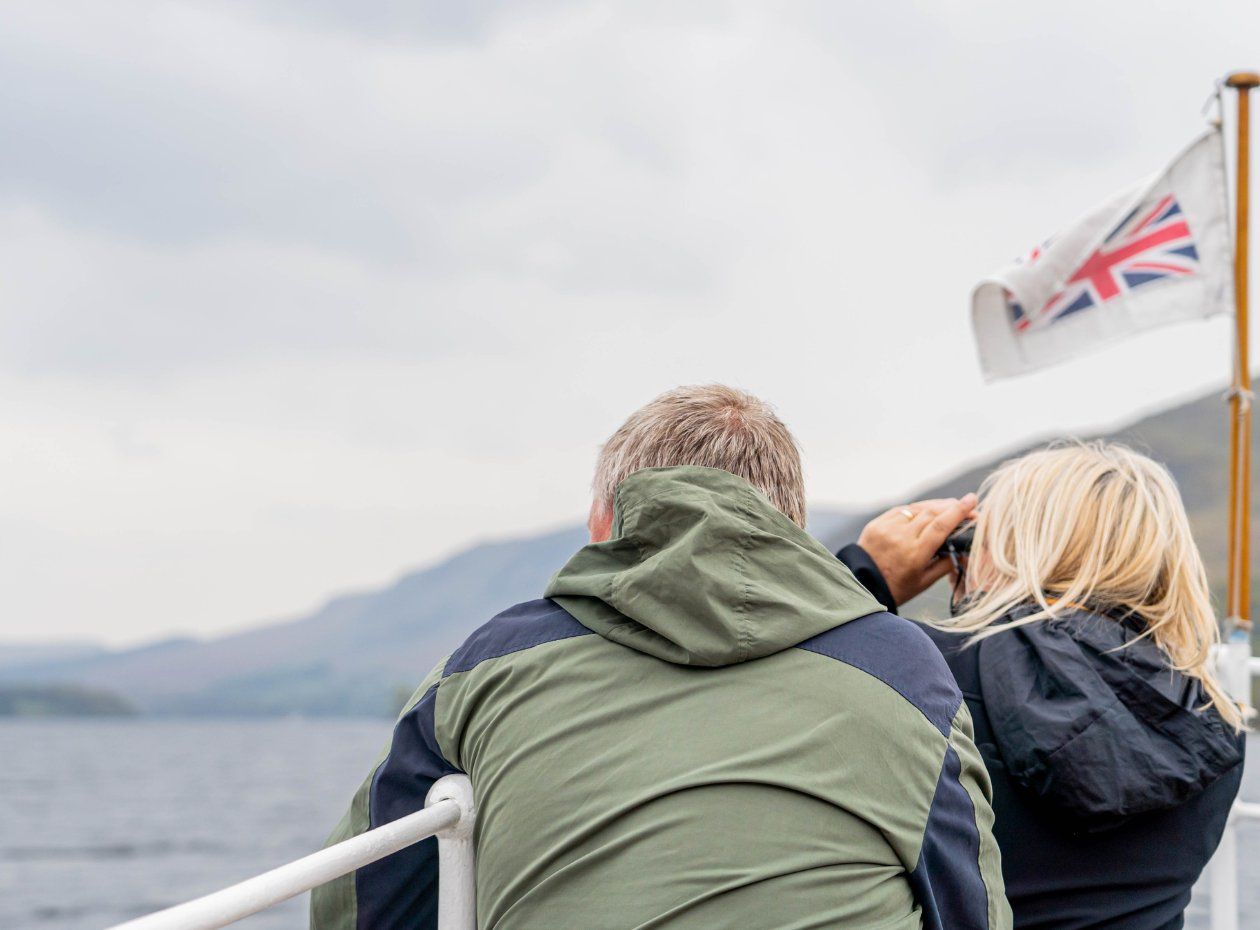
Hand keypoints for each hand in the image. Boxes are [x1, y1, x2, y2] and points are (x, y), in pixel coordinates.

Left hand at [856, 495, 977, 605]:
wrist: (862, 586)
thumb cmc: (896, 588)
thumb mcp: (925, 582)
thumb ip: (946, 564)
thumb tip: (964, 549)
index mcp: (915, 554)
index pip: (940, 526)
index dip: (958, 511)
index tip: (971, 500)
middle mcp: (901, 537)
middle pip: (931, 514)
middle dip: (951, 507)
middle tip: (965, 506)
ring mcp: (887, 528)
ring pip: (917, 509)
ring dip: (935, 505)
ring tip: (949, 507)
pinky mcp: (877, 524)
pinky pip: (901, 510)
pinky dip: (917, 509)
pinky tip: (926, 510)